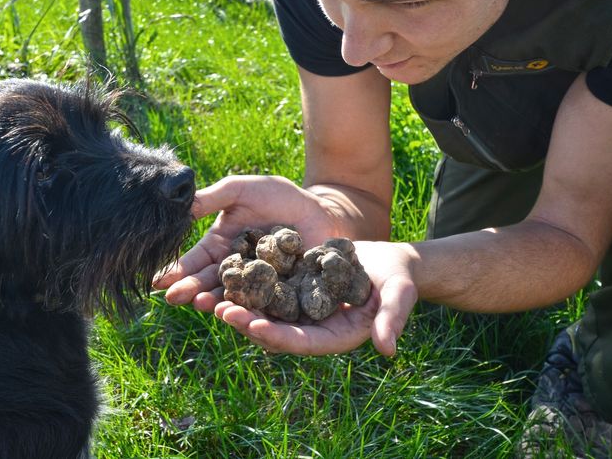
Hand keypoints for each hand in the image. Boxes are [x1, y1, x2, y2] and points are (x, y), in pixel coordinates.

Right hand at [153, 175, 353, 311]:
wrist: (319, 210)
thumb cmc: (278, 196)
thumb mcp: (241, 190)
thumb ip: (212, 197)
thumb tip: (181, 204)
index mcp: (220, 247)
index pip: (194, 261)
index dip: (177, 270)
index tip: (159, 282)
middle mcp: (234, 269)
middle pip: (209, 282)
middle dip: (191, 290)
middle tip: (174, 298)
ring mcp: (257, 284)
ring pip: (233, 296)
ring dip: (215, 301)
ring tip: (201, 304)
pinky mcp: (281, 294)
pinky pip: (264, 302)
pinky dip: (251, 308)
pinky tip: (239, 311)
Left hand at [214, 240, 418, 356]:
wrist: (389, 262)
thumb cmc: (399, 279)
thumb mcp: (399, 295)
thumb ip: (392, 319)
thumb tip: (388, 348)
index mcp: (334, 336)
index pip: (300, 341)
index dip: (276, 335)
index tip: (252, 326)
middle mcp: (312, 326)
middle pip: (274, 330)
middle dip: (247, 322)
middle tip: (219, 310)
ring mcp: (300, 308)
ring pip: (264, 311)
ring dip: (239, 305)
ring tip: (211, 295)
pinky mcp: (293, 288)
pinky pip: (267, 288)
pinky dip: (247, 283)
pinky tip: (224, 272)